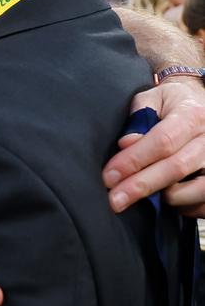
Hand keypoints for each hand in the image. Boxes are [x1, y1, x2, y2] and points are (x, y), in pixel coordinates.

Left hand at [102, 79, 204, 214]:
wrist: (200, 103)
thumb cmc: (174, 103)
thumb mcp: (154, 98)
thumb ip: (138, 118)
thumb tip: (126, 144)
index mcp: (191, 115)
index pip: (162, 141)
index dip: (134, 161)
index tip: (110, 176)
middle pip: (176, 168)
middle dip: (140, 186)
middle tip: (114, 200)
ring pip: (194, 190)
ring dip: (164, 197)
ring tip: (143, 194)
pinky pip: (202, 204)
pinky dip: (184, 206)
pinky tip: (166, 198)